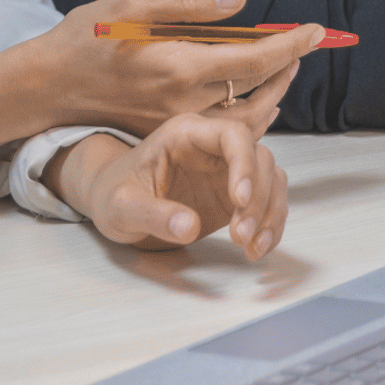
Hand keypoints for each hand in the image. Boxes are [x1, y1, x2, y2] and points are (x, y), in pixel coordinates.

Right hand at [0, 0, 325, 144]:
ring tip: (283, 66)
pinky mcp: (168, 133)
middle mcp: (183, 102)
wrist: (49, 86)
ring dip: (272, 92)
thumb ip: (189, 3)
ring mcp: (176, 123)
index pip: (254, 58)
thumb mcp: (132, 3)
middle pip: (258, 91)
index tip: (316, 30)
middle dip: (288, 68)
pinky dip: (245, 108)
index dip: (291, 44)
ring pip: (245, 116)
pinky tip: (248, 89)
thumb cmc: (86, 37)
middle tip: (303, 45)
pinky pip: (220, 126)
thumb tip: (240, 0)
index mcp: (179, 66)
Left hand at [44, 59, 296, 258]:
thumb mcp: (122, 207)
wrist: (114, 205)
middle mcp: (212, 147)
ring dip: (270, 214)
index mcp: (185, 134)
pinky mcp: (234, 195)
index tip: (240, 201)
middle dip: (258, 199)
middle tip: (239, 237)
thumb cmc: (113, 195)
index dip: (245, 164)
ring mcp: (227, 170)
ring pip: (271, 180)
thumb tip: (189, 226)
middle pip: (259, 158)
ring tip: (250, 249)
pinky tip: (256, 250)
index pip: (232, 135)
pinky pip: (268, 203)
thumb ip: (152, 215)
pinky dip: (270, 226)